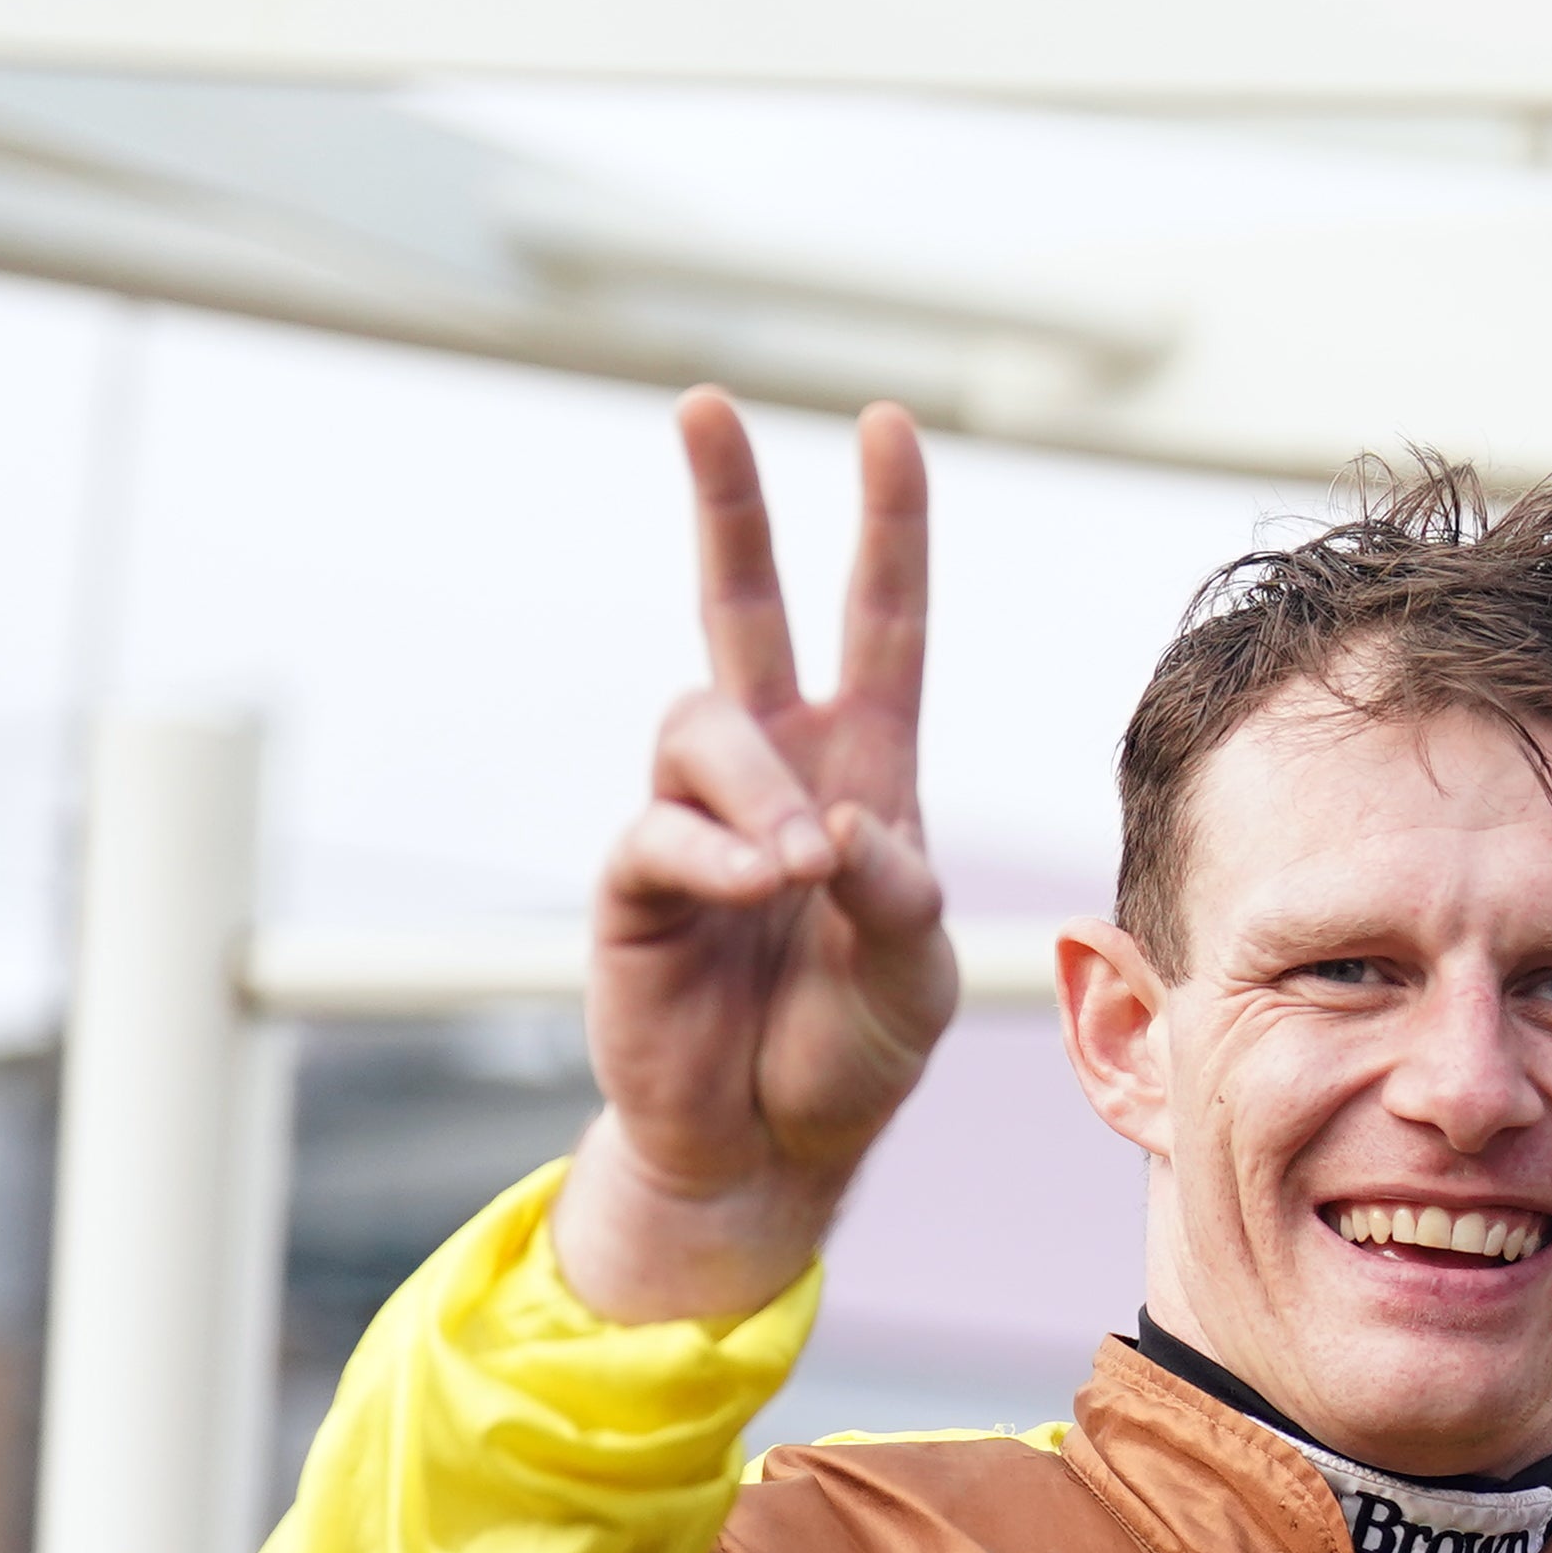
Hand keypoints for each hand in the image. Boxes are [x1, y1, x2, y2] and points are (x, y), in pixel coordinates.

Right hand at [552, 389, 955, 1323]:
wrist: (771, 1148)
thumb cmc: (851, 1049)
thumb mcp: (916, 970)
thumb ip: (898, 890)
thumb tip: (839, 820)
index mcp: (863, 769)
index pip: (879, 625)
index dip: (886, 528)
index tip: (887, 425)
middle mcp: (773, 771)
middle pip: (738, 607)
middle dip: (726, 504)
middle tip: (705, 404)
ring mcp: (696, 817)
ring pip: (707, 727)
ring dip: (761, 790)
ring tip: (801, 871)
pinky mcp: (635, 880)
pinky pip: (665, 830)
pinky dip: (720, 854)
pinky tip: (759, 887)